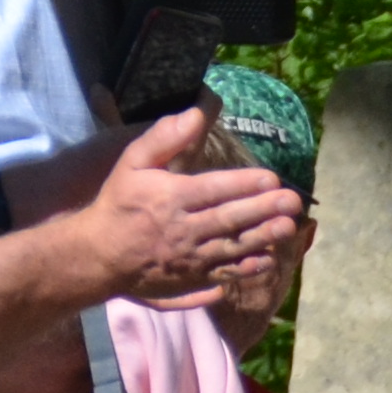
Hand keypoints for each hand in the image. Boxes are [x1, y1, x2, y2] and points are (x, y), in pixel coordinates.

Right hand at [74, 114, 302, 305]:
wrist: (98, 255)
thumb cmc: (119, 204)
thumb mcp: (132, 163)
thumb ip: (162, 138)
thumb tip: (193, 114)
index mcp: (170, 198)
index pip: (213, 189)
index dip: (243, 184)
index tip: (271, 178)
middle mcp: (183, 229)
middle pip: (229, 219)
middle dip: (263, 210)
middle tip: (293, 201)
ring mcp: (189, 258)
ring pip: (232, 247)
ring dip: (263, 238)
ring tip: (289, 227)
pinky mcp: (191, 278)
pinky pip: (224, 274)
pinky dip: (247, 269)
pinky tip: (269, 260)